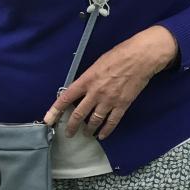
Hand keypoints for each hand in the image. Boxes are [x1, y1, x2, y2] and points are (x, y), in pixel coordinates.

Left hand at [44, 26, 178, 139]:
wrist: (141, 57)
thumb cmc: (120, 54)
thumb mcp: (98, 63)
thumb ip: (89, 77)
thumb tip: (84, 87)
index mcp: (87, 80)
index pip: (66, 98)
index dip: (55, 111)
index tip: (48, 120)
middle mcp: (95, 93)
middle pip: (78, 114)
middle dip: (71, 126)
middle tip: (68, 133)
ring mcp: (109, 100)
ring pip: (94, 121)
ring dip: (88, 130)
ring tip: (86, 134)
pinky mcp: (122, 105)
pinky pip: (112, 122)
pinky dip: (106, 131)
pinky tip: (102, 135)